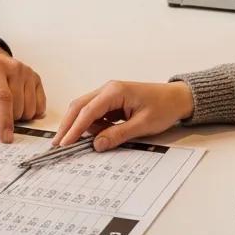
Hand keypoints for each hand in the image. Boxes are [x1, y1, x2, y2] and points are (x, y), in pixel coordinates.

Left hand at [0, 40, 45, 142]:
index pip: (2, 97)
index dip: (5, 120)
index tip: (6, 138)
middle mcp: (14, 68)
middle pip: (17, 108)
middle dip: (3, 118)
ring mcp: (27, 72)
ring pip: (29, 110)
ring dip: (15, 115)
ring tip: (0, 103)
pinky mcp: (36, 78)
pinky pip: (39, 107)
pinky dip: (27, 112)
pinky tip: (14, 103)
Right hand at [52, 80, 193, 151]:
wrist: (177, 98)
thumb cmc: (163, 107)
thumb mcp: (142, 125)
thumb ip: (118, 135)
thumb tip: (96, 145)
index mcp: (114, 91)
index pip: (88, 111)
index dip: (75, 128)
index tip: (64, 143)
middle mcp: (107, 89)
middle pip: (79, 106)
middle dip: (68, 125)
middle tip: (58, 144)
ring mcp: (108, 94)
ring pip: (85, 109)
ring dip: (81, 126)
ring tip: (84, 143)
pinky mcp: (111, 101)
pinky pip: (95, 112)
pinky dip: (91, 125)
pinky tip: (97, 135)